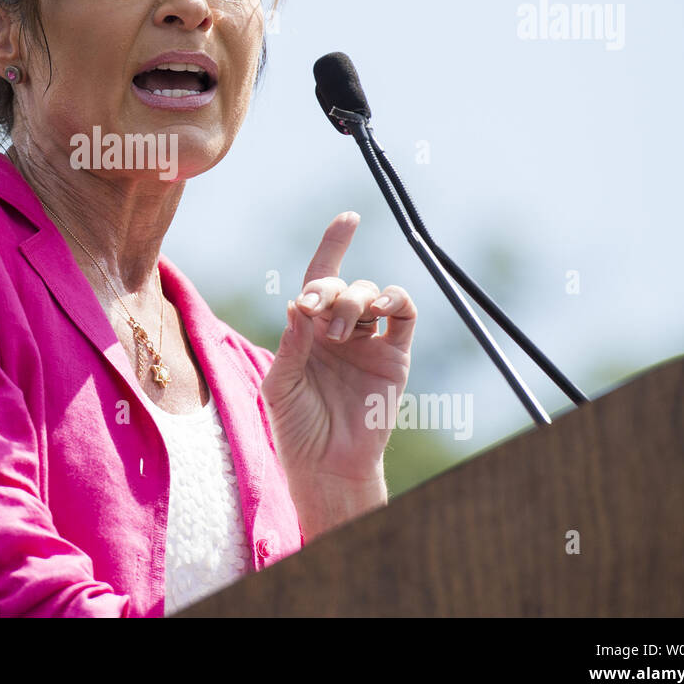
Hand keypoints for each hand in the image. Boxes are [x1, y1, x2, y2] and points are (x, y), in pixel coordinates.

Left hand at [261, 212, 415, 533]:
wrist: (326, 464)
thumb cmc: (296, 427)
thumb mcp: (278, 384)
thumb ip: (290, 344)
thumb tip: (299, 303)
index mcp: (308, 329)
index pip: (320, 276)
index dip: (334, 245)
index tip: (350, 218)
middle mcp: (340, 329)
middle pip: (340, 283)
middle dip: (327, 289)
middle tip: (316, 315)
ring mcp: (370, 341)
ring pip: (370, 292)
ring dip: (353, 300)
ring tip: (340, 330)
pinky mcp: (395, 356)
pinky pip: (404, 315)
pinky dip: (395, 300)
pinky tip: (380, 306)